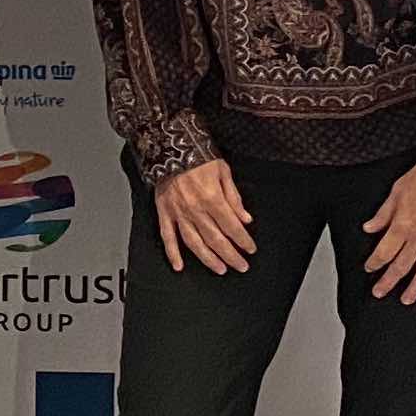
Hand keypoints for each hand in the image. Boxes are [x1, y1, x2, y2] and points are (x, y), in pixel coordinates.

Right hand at [153, 158, 255, 273]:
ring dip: (209, 259)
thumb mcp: (223, 172)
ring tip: (220, 269)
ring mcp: (179, 213)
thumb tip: (245, 219)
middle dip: (231, 255)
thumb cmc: (198, 156)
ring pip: (195, 243)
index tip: (250, 249)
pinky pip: (168, 237)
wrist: (170, 146)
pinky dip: (173, 254)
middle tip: (241, 266)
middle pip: (216, 240)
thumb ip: (234, 198)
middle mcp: (195, 209)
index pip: (232, 227)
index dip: (243, 240)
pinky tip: (179, 266)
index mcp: (212, 198)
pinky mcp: (164, 212)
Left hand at [361, 163, 415, 302]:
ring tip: (406, 299)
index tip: (369, 268)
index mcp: (402, 226)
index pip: (383, 253)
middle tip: (379, 292)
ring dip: (415, 288)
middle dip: (388, 282)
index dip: (374, 263)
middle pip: (401, 268)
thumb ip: (382, 214)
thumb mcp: (396, 192)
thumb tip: (368, 228)